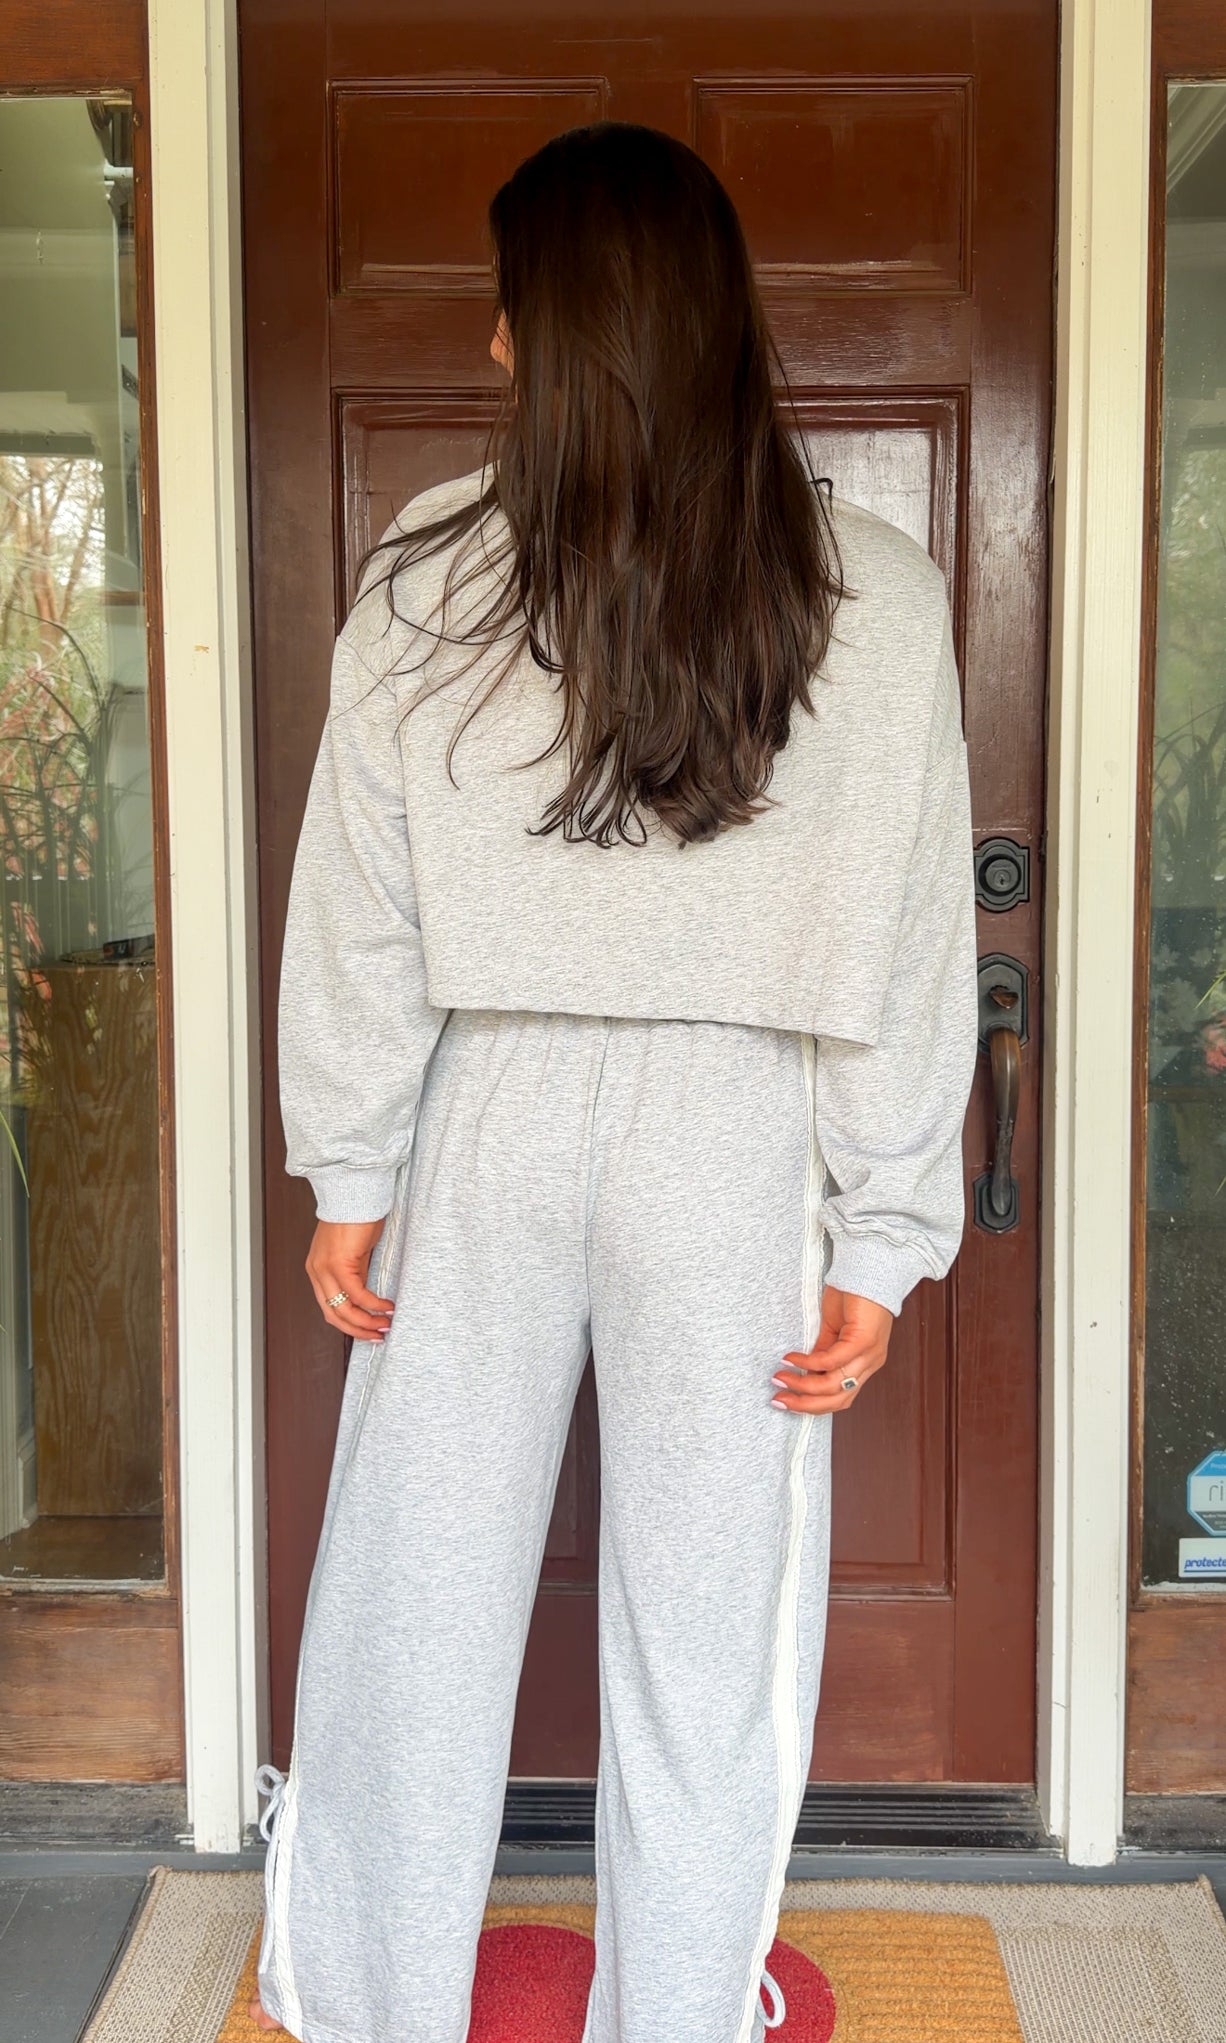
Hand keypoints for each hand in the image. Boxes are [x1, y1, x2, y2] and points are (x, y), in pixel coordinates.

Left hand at [306, 1218, 395, 1342]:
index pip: (329, 1308)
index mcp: (317, 1270)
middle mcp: (317, 1272)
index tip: (368, 1330)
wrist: (354, 1193)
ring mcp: (325, 1269)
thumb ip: (355, 1273)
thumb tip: (366, 1295)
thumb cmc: (356, 1215)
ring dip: (367, 1322)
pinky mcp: (339, 1264)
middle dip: (358, 1330)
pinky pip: (357, 1294)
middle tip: (378, 1335)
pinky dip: (373, 1305)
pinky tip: (386, 1307)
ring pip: (343, 1310)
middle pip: (334, 1315)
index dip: (350, 1324)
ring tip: (385, 1325)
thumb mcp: (353, 1252)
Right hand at [770, 1286, 892, 1412]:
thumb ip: (823, 1352)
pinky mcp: (863, 1341)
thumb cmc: (854, 1295)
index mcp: (865, 1364)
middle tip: (779, 1400)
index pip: (841, 1398)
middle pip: (838, 1399)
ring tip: (780, 1378)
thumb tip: (807, 1372)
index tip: (787, 1400)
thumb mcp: (835, 1330)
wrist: (869, 1269)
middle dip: (804, 1404)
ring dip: (803, 1386)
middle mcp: (871, 1364)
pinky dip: (809, 1363)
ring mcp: (869, 1354)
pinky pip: (832, 1360)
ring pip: (834, 1385)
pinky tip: (792, 1359)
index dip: (813, 1405)